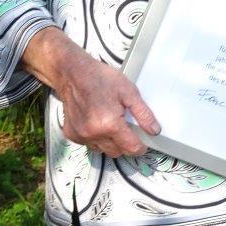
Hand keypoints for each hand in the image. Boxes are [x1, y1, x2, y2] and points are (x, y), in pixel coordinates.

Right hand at [23, 27, 160, 157]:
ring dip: (110, 143)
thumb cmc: (100, 79)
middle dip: (125, 144)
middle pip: (117, 152)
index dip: (140, 147)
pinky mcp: (71, 134)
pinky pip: (89, 144)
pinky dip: (96, 138)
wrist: (72, 73)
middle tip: (127, 128)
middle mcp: (94, 134)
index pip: (131, 148)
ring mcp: (81, 136)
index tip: (143, 143)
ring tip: (111, 123)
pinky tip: (97, 122)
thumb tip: (154, 130)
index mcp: (110, 124)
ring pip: (103, 150)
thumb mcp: (129, 91)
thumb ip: (143, 113)